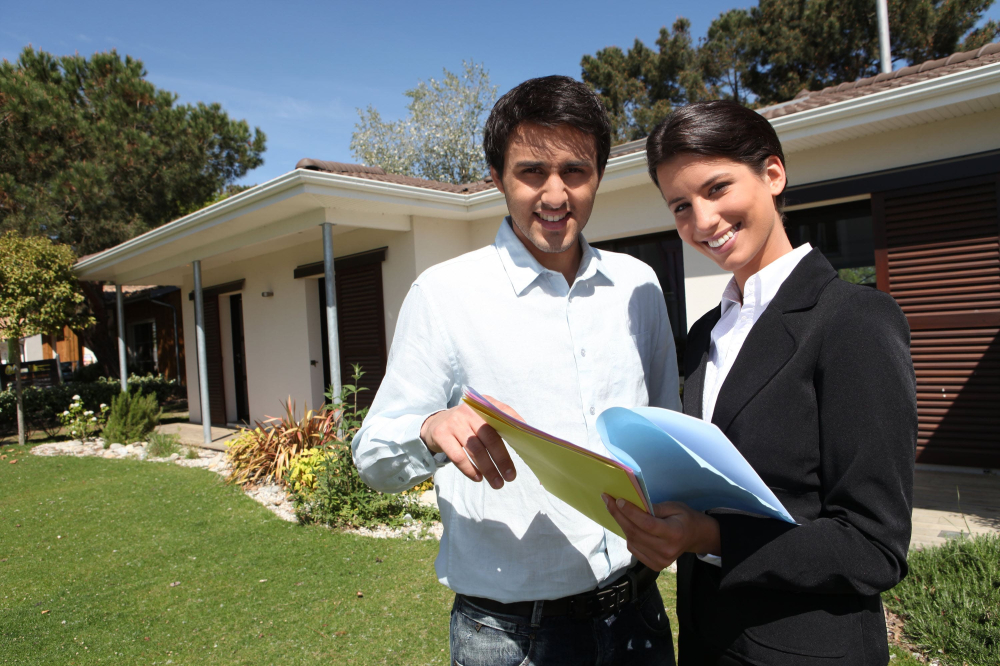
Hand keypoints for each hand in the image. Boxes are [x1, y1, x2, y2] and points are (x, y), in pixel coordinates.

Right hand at [420, 395, 520, 488]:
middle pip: (490, 437)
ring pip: (475, 450)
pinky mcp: (442, 434)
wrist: (434, 424)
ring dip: (488, 469)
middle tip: (511, 477)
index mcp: (483, 404)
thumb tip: (522, 443)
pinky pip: (458, 457)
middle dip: (502, 459)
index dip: (516, 425)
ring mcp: (454, 422)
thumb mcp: (480, 419)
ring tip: (497, 483)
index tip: (526, 442)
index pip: (503, 412)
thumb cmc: (466, 425)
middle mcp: (469, 410)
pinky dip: (470, 470)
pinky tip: (478, 478)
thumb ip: (498, 426)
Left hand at [603, 495, 720, 571]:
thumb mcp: (674, 507)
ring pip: (632, 541)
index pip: (648, 524)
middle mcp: (667, 550)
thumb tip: (633, 503)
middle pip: (636, 533)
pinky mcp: (654, 565)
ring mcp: (660, 561)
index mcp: (675, 534)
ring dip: (621, 524)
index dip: (632, 513)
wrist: (695, 537)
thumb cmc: (684, 518)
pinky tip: (627, 524)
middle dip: (619, 515)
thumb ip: (655, 507)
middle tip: (607, 501)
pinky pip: (634, 549)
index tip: (618, 500)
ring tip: (615, 510)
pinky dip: (628, 536)